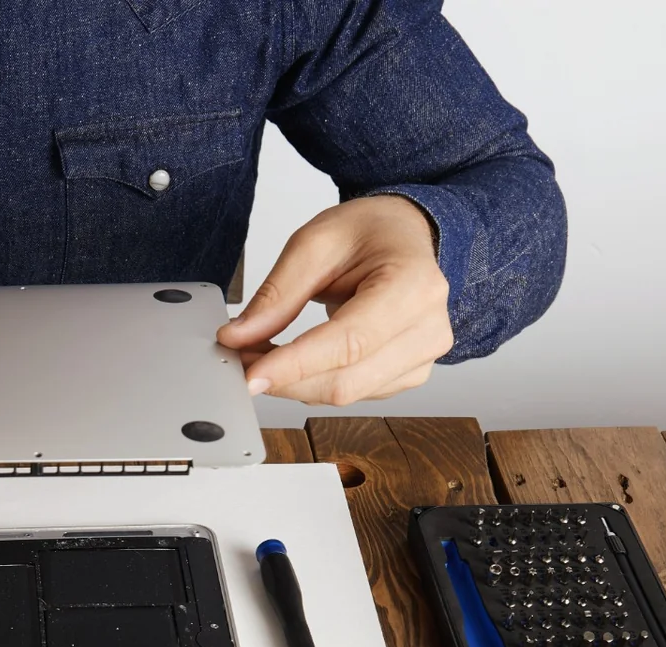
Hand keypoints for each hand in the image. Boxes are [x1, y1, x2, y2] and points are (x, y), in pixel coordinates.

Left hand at [217, 195, 451, 406]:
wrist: (406, 235)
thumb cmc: (370, 233)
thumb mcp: (315, 243)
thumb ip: (277, 294)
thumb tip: (238, 338)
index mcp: (414, 287)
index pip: (349, 342)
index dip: (294, 366)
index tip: (250, 375)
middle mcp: (427, 329)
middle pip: (345, 381)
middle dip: (284, 378)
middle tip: (240, 358)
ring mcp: (422, 358)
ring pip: (345, 394)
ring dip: (295, 383)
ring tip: (265, 352)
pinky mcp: (408, 376)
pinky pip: (352, 394)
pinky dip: (314, 383)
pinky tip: (297, 360)